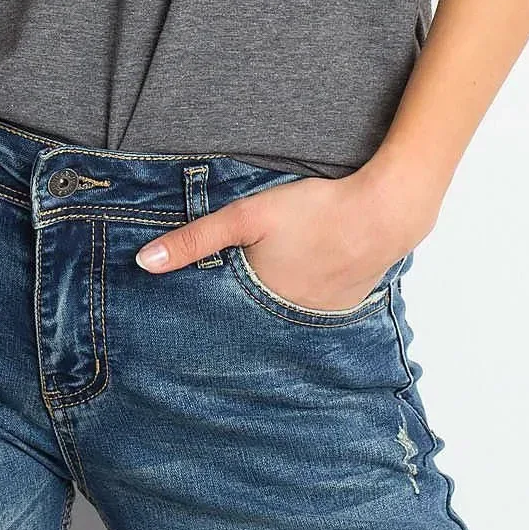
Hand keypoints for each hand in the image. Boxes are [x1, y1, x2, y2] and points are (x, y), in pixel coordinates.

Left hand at [134, 163, 436, 312]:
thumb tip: (144, 263)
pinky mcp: (346, 305)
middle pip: (255, 316)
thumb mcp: (246, 217)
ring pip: (285, 313)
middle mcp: (290, 319)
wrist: (385, 212)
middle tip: (231, 295)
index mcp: (261, 302)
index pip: (225, 316)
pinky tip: (304, 276)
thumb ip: (196, 239)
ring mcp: (322, 316)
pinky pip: (315, 311)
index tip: (187, 317)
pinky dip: (304, 298)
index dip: (209, 311)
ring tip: (268, 284)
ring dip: (274, 304)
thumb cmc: (314, 209)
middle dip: (240, 312)